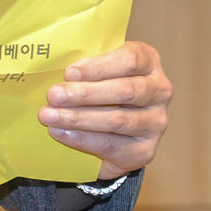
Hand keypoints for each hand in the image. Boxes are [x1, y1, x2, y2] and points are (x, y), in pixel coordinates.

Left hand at [37, 41, 171, 180]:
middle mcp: (160, 91)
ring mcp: (156, 122)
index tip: (70, 72)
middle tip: (53, 95)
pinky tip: (61, 133)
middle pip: (126, 90)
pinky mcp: (145, 150)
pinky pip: (112, 145)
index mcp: (149, 62)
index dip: (100, 66)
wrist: (109, 131)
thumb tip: (52, 68)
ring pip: (118, 120)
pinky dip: (83, 139)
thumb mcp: (96, 72)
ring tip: (50, 116)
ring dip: (79, 118)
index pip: (131, 59)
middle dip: (85, 94)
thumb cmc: (100, 90)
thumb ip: (84, 69)